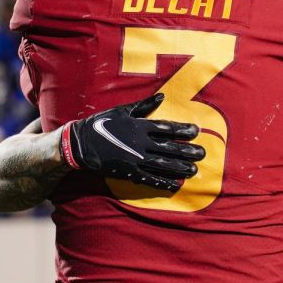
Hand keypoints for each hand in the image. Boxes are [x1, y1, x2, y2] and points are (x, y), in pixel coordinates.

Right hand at [60, 93, 204, 191]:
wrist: (80, 143)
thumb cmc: (102, 123)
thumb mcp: (123, 110)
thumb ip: (144, 105)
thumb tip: (162, 96)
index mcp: (139, 126)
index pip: (166, 128)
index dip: (182, 130)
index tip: (197, 131)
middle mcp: (140, 143)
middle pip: (169, 147)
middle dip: (187, 151)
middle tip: (203, 154)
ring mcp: (134, 159)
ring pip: (162, 164)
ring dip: (179, 168)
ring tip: (194, 170)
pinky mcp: (128, 172)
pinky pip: (149, 179)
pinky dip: (162, 182)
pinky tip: (175, 185)